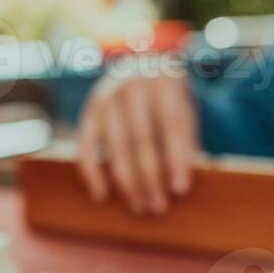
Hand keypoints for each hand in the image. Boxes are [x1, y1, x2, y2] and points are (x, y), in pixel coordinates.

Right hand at [75, 71, 200, 214]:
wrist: (138, 65)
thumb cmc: (168, 99)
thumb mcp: (185, 109)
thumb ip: (187, 140)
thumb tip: (184, 182)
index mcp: (165, 81)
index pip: (172, 125)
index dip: (176, 159)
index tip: (180, 190)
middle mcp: (133, 85)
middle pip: (142, 139)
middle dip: (150, 177)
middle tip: (158, 207)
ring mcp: (107, 97)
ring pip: (116, 146)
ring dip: (127, 181)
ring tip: (139, 206)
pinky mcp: (88, 111)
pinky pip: (86, 145)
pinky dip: (92, 171)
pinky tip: (101, 195)